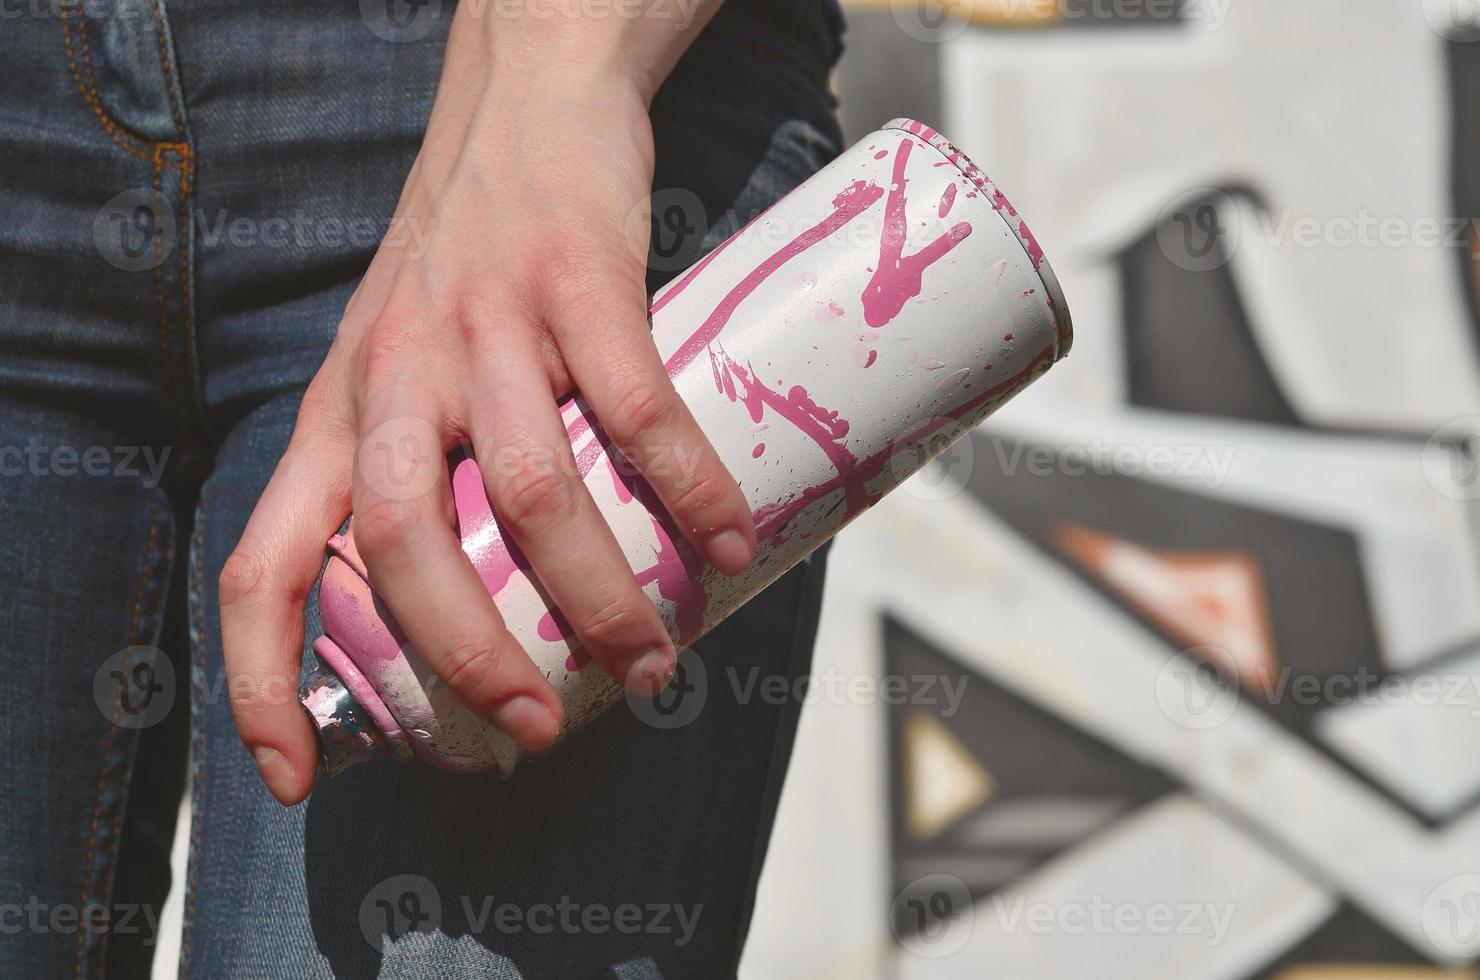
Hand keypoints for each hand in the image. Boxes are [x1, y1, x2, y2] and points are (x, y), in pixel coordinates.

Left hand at [220, 4, 743, 804]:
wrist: (524, 97)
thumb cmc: (468, 255)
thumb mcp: (400, 362)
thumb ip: (427, 467)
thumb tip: (501, 608)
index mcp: (338, 416)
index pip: (261, 566)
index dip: (261, 686)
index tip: (302, 782)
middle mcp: (394, 377)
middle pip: (404, 547)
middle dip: (472, 661)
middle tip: (540, 728)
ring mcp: (484, 325)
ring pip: (529, 492)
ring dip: (598, 596)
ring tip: (656, 658)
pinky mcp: (577, 280)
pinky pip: (637, 409)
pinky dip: (688, 488)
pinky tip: (728, 542)